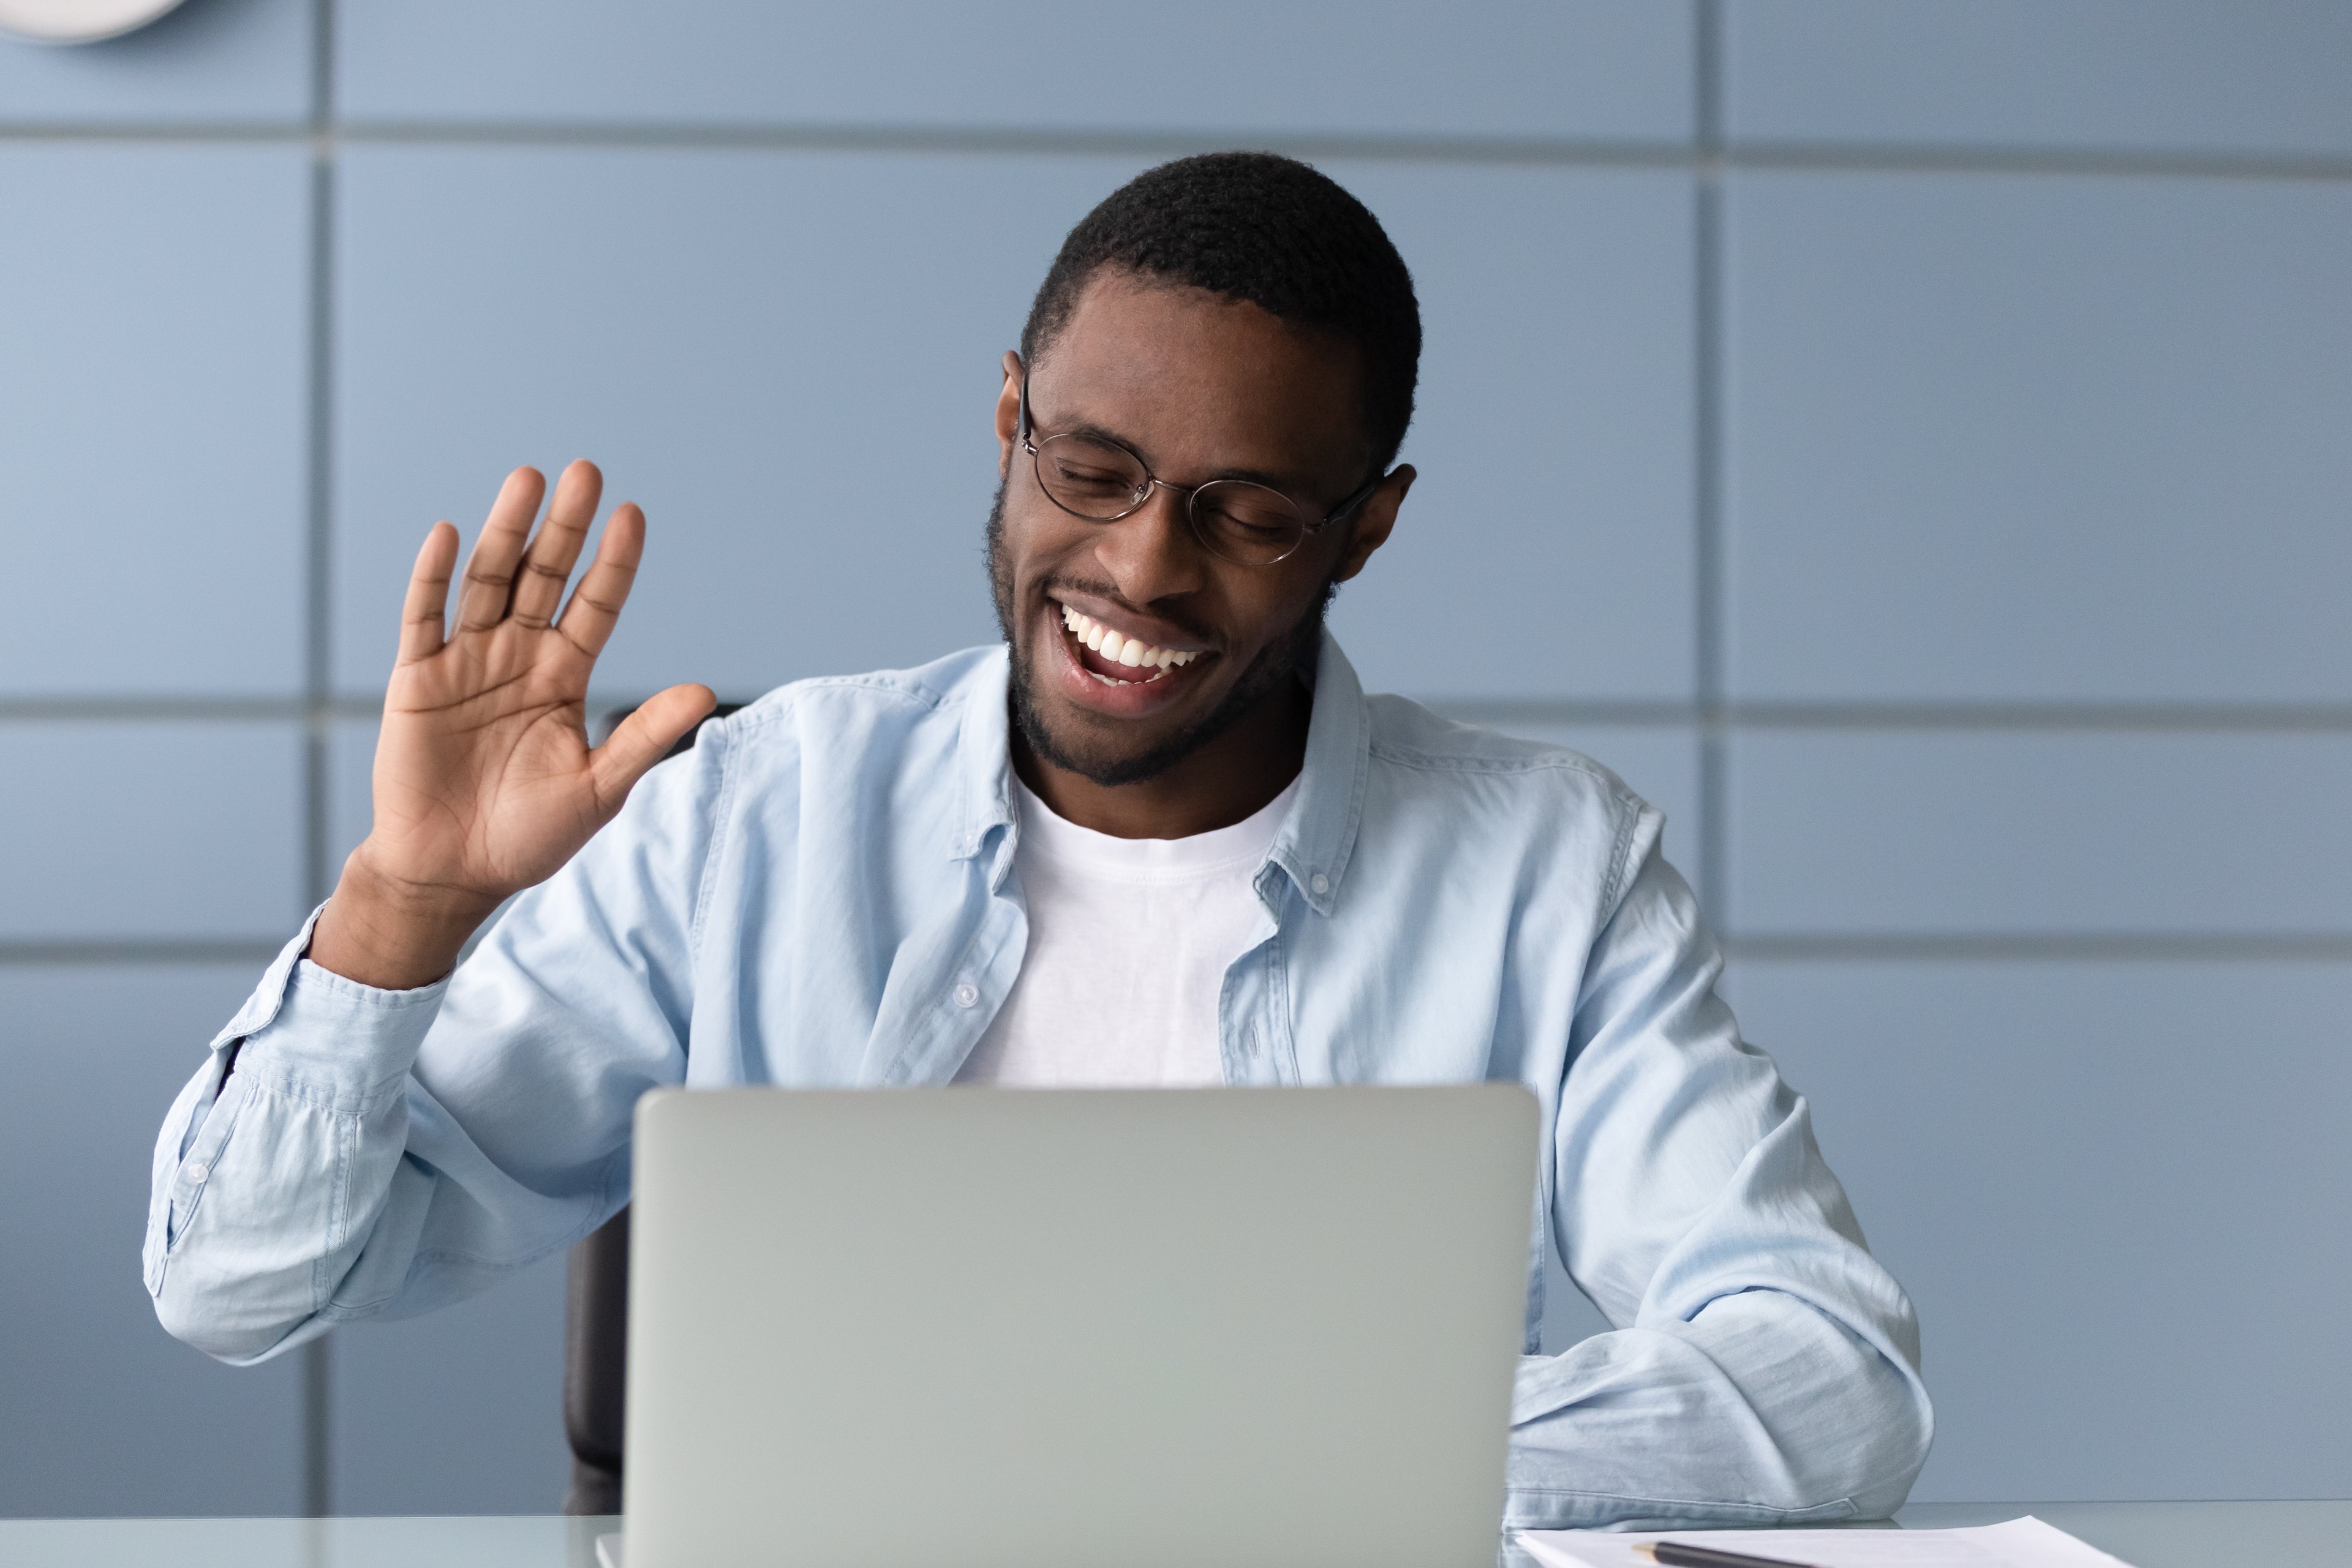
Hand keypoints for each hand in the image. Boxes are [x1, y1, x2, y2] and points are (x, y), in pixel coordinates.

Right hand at [310, 461, 714, 989]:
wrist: (453, 872)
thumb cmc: (529, 836)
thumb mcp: (597, 789)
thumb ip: (643, 737)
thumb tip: (705, 693)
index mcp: (565, 677)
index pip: (596, 605)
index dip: (614, 562)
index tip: (634, 514)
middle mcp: (519, 656)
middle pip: (545, 577)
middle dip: (564, 526)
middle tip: (585, 471)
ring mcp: (466, 662)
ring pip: (489, 582)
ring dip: (507, 532)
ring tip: (527, 479)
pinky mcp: (416, 680)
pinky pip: (424, 618)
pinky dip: (434, 577)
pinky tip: (450, 534)